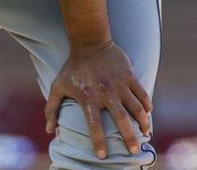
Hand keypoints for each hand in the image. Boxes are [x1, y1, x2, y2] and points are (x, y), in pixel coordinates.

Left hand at [44, 41, 151, 158]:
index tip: (102, 155)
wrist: (90, 42)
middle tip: (134, 150)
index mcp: (88, 96)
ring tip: (146, 133)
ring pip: (136, 108)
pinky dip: (147, 105)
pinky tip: (147, 114)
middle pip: (121, 119)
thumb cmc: (72, 67)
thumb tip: (49, 130)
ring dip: (143, 122)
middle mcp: (105, 92)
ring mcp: (119, 83)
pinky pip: (142, 93)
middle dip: (129, 137)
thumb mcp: (58, 85)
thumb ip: (51, 108)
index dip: (98, 141)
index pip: (94, 125)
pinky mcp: (129, 75)